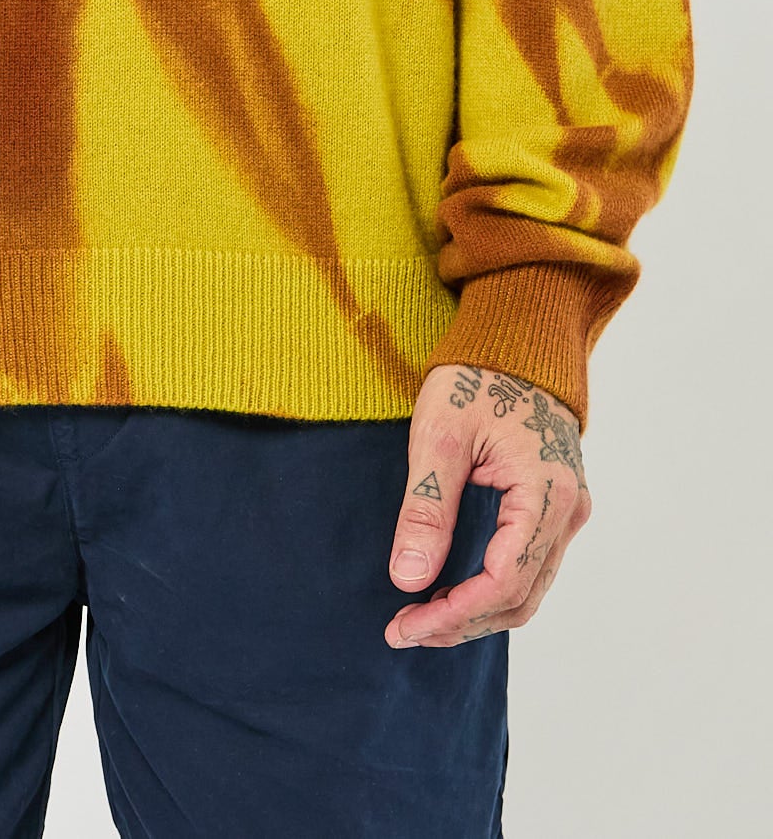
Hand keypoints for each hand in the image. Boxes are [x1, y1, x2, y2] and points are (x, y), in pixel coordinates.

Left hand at [384, 363, 591, 648]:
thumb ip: (427, 508)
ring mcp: (566, 510)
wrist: (517, 339)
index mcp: (544, 493)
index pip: (502, 583)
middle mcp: (567, 510)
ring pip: (527, 589)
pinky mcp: (554, 506)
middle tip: (403, 630)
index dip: (453, 615)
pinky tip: (451, 590)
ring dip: (476, 612)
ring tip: (420, 619)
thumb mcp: (439, 434)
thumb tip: (408, 579)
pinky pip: (529, 566)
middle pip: (519, 598)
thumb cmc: (477, 376)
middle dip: (461, 623)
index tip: (404, 626)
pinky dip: (491, 589)